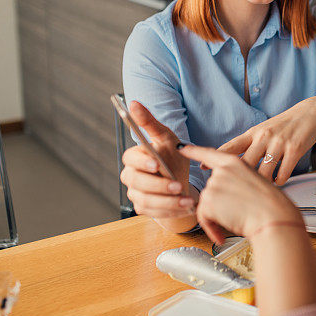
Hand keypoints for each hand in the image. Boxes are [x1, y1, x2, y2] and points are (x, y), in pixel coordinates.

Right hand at [119, 101, 194, 217]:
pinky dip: (171, 210)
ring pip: (146, 200)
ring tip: (186, 199)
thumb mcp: (166, 137)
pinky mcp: (144, 208)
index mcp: (134, 157)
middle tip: (177, 185)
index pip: (130, 159)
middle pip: (136, 182)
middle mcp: (131, 176)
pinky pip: (154, 212)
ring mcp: (136, 193)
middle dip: (158, 185)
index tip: (156, 164)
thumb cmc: (172, 155)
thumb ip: (149, 123)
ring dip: (167, 201)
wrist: (183, 180)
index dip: (142, 162)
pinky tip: (185, 206)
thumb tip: (133, 102)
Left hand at [178, 145, 301, 242]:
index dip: (194, 151)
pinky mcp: (209, 198)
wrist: (274, 217)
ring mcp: (216, 182)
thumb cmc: (272, 205)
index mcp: (236, 162)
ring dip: (216, 219)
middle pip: (210, 188)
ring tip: (234, 224)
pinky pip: (203, 217)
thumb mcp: (256, 182)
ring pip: (206, 204)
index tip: (182, 148)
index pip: (211, 153)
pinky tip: (222, 233)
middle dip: (218, 206)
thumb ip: (236, 180)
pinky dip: (211, 229)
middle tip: (235, 216)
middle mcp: (223, 169)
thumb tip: (223, 192)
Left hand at [219, 98, 315, 184]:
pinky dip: (279, 182)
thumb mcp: (262, 131)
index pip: (229, 147)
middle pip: (245, 164)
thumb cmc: (283, 126)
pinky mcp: (294, 149)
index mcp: (253, 133)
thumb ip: (247, 145)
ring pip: (264, 172)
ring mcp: (279, 143)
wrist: (309, 114)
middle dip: (239, 181)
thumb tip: (227, 163)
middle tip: (238, 192)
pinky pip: (283, 173)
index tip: (201, 167)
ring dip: (262, 184)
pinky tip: (278, 182)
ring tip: (262, 189)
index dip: (213, 157)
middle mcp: (264, 137)